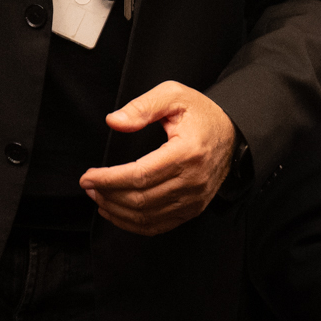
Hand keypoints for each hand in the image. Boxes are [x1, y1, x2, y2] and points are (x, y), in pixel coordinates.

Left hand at [78, 81, 233, 235]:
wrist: (233, 133)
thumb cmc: (201, 113)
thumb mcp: (173, 95)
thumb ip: (142, 107)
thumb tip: (114, 122)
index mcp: (187, 152)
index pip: (140, 175)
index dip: (109, 179)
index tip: (87, 176)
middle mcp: (193, 180)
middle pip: (141, 199)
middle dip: (108, 194)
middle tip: (88, 185)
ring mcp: (194, 199)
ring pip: (147, 216)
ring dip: (116, 210)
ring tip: (98, 196)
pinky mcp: (193, 209)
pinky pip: (159, 225)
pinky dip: (133, 224)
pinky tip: (116, 212)